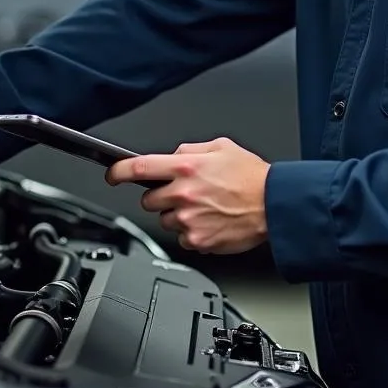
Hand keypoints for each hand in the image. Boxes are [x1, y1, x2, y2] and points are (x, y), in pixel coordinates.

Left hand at [106, 137, 270, 254]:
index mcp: (185, 167)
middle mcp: (183, 193)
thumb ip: (191, 150)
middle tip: (183, 193)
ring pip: (165, 220)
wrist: (275, 205)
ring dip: (177, 214)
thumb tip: (174, 155)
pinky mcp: (198, 240)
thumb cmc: (252, 177)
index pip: (138, 167)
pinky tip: (210, 221)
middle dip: (160, 196)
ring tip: (203, 207)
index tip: (112, 175)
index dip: (118, 172)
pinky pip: (183, 238)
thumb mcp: (221, 147)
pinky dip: (192, 232)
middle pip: (148, 199)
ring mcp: (189, 219)